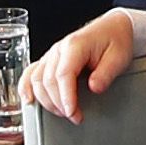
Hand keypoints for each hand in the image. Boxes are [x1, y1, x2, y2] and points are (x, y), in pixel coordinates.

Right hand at [20, 13, 136, 122]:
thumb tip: (94, 88)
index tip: (73, 113)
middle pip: (47, 80)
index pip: (63, 74)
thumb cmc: (116, 40)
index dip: (66, 97)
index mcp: (75, 45)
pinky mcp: (50, 60)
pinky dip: (26, 87)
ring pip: (37, 79)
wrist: (113, 27)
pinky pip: (31, 73)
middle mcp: (59, 49)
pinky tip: (28, 100)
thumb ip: (106, 74)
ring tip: (62, 112)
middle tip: (74, 117)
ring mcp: (52, 54)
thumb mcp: (119, 57)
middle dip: (58, 103)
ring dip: (46, 100)